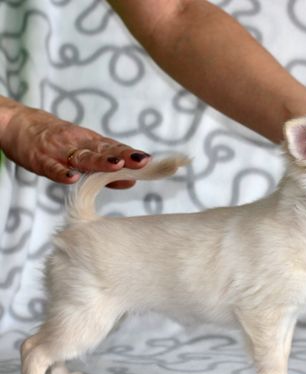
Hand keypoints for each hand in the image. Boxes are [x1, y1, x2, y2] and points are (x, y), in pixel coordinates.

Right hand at [0, 99, 149, 187]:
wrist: (19, 125)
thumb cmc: (59, 143)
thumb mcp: (84, 152)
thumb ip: (107, 168)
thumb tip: (132, 181)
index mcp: (91, 142)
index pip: (115, 148)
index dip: (131, 154)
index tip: (149, 160)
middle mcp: (79, 144)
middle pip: (103, 151)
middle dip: (123, 156)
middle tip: (141, 161)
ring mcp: (60, 151)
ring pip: (82, 157)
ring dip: (99, 162)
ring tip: (116, 166)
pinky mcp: (40, 159)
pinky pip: (52, 167)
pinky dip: (62, 172)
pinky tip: (72, 178)